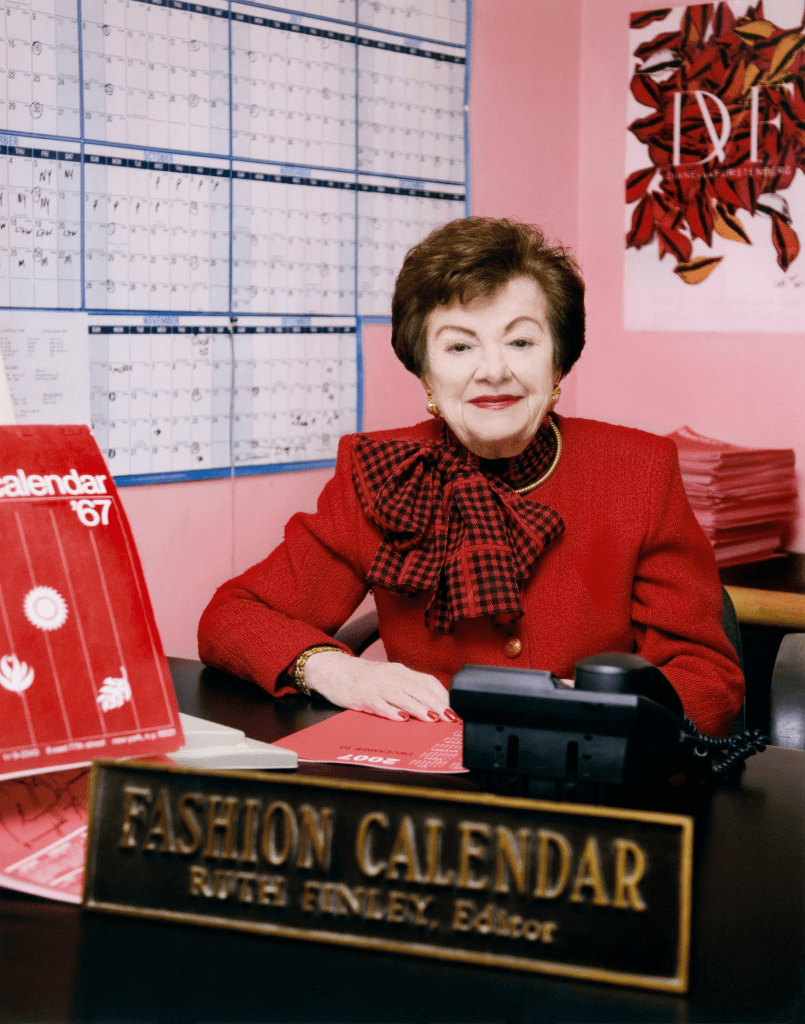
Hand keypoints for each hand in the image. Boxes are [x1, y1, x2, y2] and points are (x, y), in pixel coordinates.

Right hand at [303, 651, 458, 722]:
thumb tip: (434, 706)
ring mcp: (375, 685)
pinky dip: (390, 711)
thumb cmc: (365, 678)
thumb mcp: (390, 679)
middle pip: (417, 688)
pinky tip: (401, 718)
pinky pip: (377, 703)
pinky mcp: (361, 695)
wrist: (333, 669)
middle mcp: (390, 675)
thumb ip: (409, 690)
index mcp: (400, 671)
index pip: (427, 681)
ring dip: (418, 707)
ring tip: (432, 718)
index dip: (443, 695)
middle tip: (450, 717)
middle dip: (436, 703)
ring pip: (400, 695)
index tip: (456, 709)